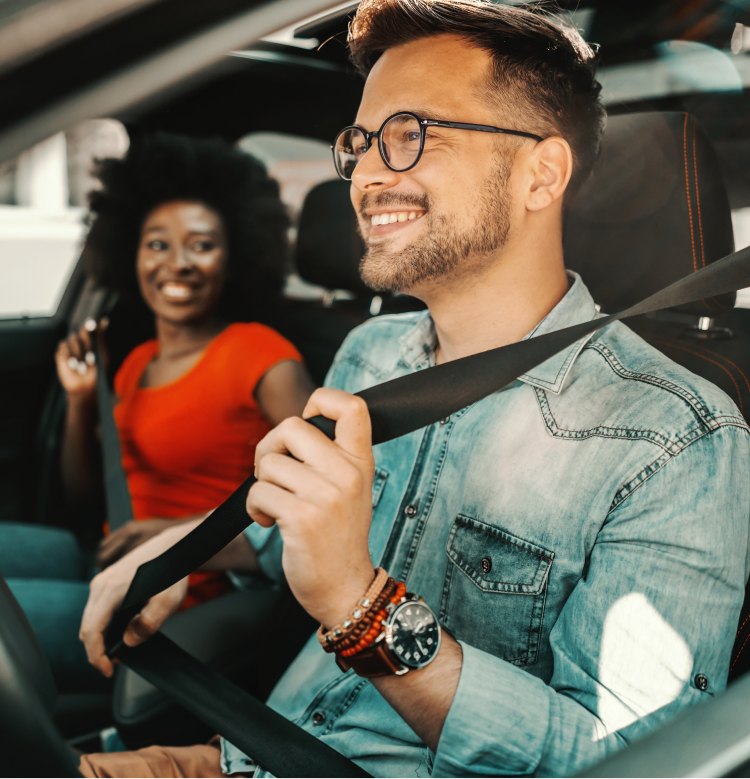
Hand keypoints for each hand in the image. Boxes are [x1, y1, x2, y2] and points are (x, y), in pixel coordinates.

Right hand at [55, 318, 107, 398]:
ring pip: (72, 339)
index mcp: (92, 341)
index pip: (90, 327)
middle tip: (91, 354)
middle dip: (86, 341)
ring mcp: (70, 347)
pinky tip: (73, 364)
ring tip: (83, 365)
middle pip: (81, 331)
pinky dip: (69, 355)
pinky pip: (63, 346)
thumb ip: (101, 337)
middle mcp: (81, 342)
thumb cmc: (97, 371)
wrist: (85, 387)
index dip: (91, 325)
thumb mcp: (102, 353)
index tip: (91, 324)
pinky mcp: (61, 354)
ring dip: (79, 352)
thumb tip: (105, 320)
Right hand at [80, 522, 196, 676]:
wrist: (171, 548)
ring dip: (100, 638)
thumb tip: (128, 641)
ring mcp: (101, 582)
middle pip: (86, 628)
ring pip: (90, 619)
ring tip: (119, 650)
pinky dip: (103, 626)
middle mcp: (100, 585)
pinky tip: (119, 632)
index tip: (108, 671)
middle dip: (98, 650)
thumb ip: (148, 623)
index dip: (96, 657)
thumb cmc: (170, 571)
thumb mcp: (168, 600)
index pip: (91, 631)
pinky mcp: (105, 582)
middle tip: (117, 663)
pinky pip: (97, 610)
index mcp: (111, 590)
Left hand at [247, 388, 375, 627]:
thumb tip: (293, 428)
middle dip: (269, 447)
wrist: (345, 589)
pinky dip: (254, 507)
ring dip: (261, 486)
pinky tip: (270, 522)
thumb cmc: (339, 537)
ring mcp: (326, 496)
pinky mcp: (302, 518)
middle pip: (292, 426)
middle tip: (272, 472)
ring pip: (269, 463)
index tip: (308, 420)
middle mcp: (347, 474)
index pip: (352, 407)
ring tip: (275, 506)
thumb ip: (330, 457)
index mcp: (360, 462)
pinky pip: (258, 492)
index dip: (322, 399)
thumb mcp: (349, 489)